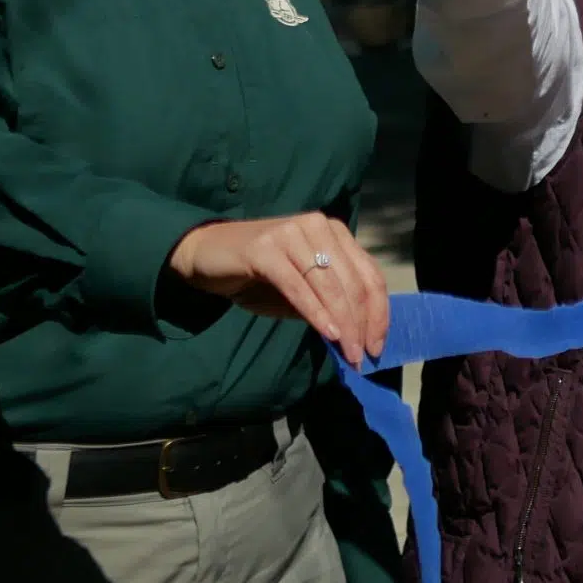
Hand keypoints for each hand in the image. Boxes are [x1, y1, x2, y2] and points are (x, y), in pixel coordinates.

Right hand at [167, 214, 391, 367]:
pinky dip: (316, 312)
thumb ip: (328, 302)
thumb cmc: (257, 274)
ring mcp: (292, 234)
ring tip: (348, 351)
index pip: (369, 274)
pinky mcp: (265, 249)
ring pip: (330, 286)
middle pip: (354, 282)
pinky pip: (298, 287)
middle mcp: (318, 226)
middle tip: (362, 355)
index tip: (378, 344)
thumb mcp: (300, 288)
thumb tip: (356, 334)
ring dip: (343, 324)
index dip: (379, 312)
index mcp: (334, 232)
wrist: (204, 253)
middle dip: (362, 323)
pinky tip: (328, 334)